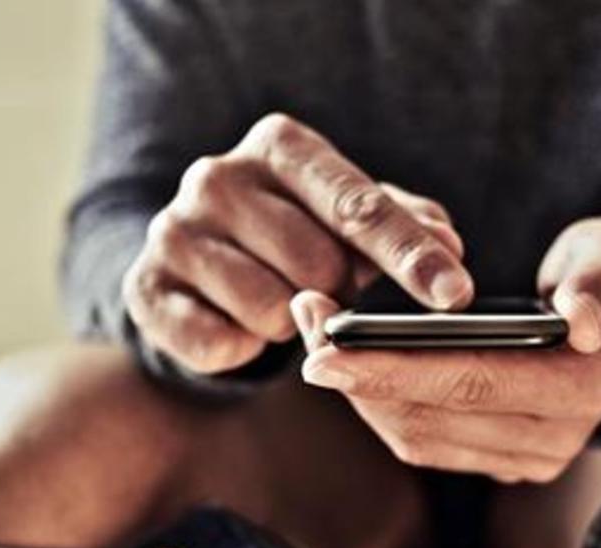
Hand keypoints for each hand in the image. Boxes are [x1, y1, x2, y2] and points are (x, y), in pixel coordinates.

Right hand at [122, 113, 473, 372]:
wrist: (197, 266)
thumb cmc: (297, 234)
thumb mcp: (352, 218)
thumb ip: (405, 225)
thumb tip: (449, 245)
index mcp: (280, 146)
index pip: (357, 204)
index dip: (411, 255)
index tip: (456, 295)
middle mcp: (217, 177)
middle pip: (319, 264)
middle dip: (342, 294)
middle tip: (332, 291)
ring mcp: (173, 231)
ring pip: (272, 310)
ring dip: (291, 325)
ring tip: (279, 303)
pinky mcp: (144, 289)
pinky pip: (220, 345)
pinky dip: (244, 348)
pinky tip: (239, 327)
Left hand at [291, 216, 600, 482]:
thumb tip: (579, 324)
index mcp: (585, 387)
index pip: (476, 382)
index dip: (395, 367)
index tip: (328, 347)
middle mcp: (554, 437)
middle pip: (433, 417)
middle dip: (359, 375)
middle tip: (304, 324)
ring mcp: (526, 456)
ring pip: (418, 437)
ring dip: (360, 390)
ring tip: (315, 330)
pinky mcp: (500, 458)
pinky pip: (424, 441)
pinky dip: (381, 403)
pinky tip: (350, 361)